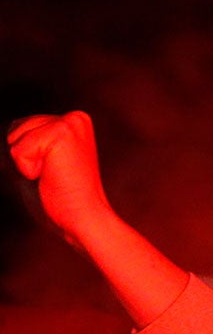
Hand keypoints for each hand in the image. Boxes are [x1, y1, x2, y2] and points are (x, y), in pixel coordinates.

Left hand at [8, 113, 119, 246]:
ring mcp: (70, 123)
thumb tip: (0, 135)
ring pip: (16, 137)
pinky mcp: (61, 133)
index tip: (55, 168)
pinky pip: (18, 149)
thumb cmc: (64, 195)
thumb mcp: (46, 160)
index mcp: (76, 121)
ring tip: (53, 173)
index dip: (30, 153)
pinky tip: (52, 175)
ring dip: (27, 162)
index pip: (24, 126)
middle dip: (26, 155)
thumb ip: (30, 141)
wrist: (84, 215)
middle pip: (18, 127)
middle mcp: (76, 118)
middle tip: (54, 173)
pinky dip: (28, 168)